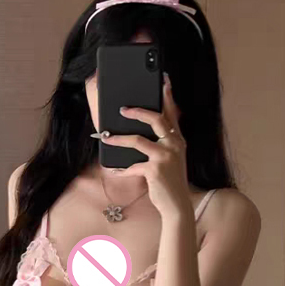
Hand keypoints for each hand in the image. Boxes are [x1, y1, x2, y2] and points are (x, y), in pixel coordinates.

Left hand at [99, 73, 192, 219]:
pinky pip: (133, 166)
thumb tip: (137, 134)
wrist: (176, 205)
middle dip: (138, 111)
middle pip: (156, 119)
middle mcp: (174, 145)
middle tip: (122, 109)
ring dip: (119, 138)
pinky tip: (113, 170)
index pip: (172, 113)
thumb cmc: (169, 182)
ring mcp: (165, 157)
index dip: (167, 96)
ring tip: (107, 137)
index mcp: (178, 140)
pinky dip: (122, 169)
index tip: (163, 80)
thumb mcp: (169, 160)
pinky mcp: (155, 170)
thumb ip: (160, 145)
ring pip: (138, 140)